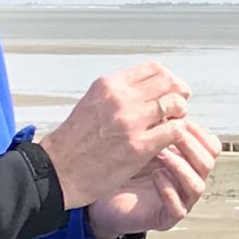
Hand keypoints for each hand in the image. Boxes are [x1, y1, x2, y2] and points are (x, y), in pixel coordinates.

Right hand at [37, 61, 196, 210]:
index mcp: (110, 85)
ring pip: (176, 105)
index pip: (154, 69)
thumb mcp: (92, 102)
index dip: (168, 79)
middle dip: (179, 95)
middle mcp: (121, 98)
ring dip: (180, 115)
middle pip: (169, 83)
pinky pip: (174, 131)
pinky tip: (170, 141)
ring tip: (173, 126)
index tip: (170, 91)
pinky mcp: (139, 147)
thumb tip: (146, 90)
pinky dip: (177, 133)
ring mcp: (131, 122)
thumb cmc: (74, 141)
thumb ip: (118, 94)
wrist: (58, 170)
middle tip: (177, 108)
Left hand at [89, 123, 219, 238]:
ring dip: (181, 166)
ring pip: (198, 185)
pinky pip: (178, 208)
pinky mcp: (165, 218)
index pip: (210, 145)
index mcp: (186, 159)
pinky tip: (156, 176)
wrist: (98, 193)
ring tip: (161, 153)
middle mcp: (187, 179)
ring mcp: (179, 200)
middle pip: (208, 162)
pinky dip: (169, 190)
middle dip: (190, 145)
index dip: (199, 132)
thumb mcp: (138, 138)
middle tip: (171, 134)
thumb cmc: (118, 164)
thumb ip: (156, 123)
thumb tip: (167, 97)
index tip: (180, 118)